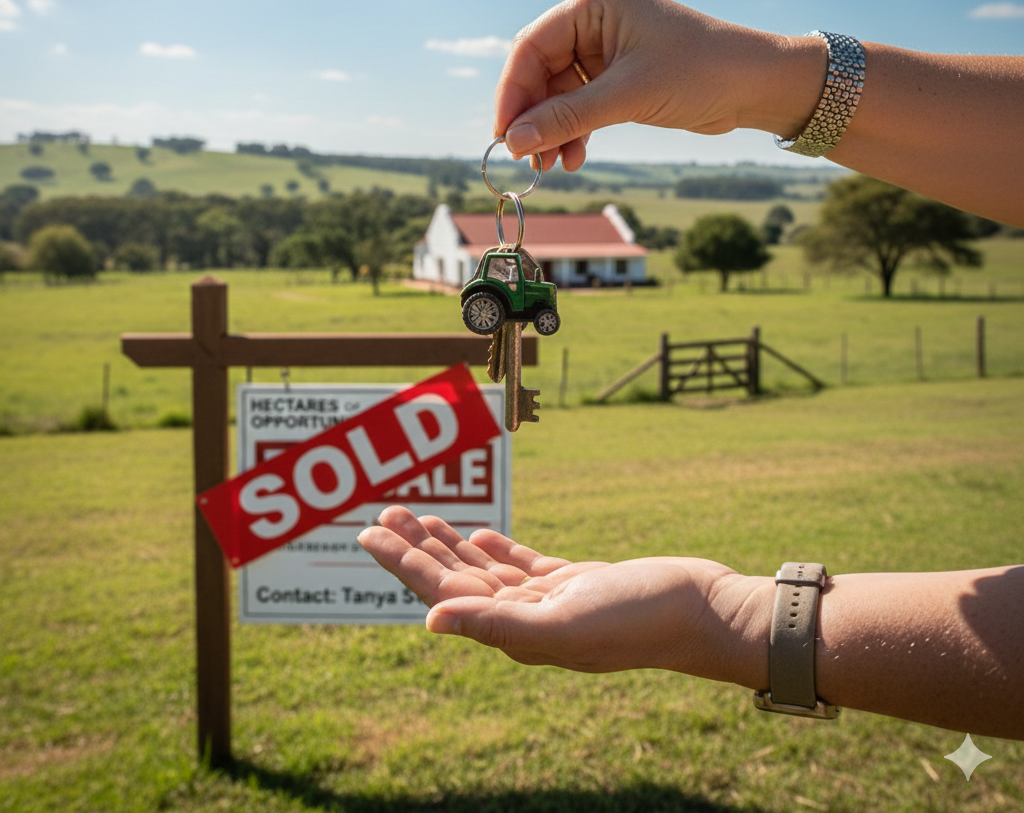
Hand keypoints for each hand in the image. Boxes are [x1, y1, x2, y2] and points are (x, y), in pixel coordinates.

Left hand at [358, 506, 770, 686]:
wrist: (700, 610)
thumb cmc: (637, 620)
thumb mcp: (562, 622)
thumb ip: (496, 622)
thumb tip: (431, 621)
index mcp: (515, 631)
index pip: (442, 592)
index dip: (403, 563)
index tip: (370, 534)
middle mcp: (525, 618)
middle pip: (456, 578)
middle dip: (418, 547)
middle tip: (385, 513)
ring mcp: (550, 600)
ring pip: (485, 569)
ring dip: (449, 543)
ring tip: (420, 516)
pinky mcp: (573, 582)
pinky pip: (522, 565)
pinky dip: (496, 549)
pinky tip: (476, 535)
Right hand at [494, 0, 824, 172]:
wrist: (756, 85)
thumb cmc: (700, 71)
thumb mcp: (627, 96)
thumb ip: (567, 118)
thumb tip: (513, 141)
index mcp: (594, 4)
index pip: (531, 46)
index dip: (512, 91)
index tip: (504, 133)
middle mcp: (595, 21)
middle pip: (541, 72)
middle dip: (534, 117)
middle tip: (528, 158)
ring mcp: (607, 49)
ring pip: (559, 94)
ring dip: (553, 130)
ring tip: (553, 165)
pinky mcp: (619, 76)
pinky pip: (581, 105)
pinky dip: (574, 131)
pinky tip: (574, 157)